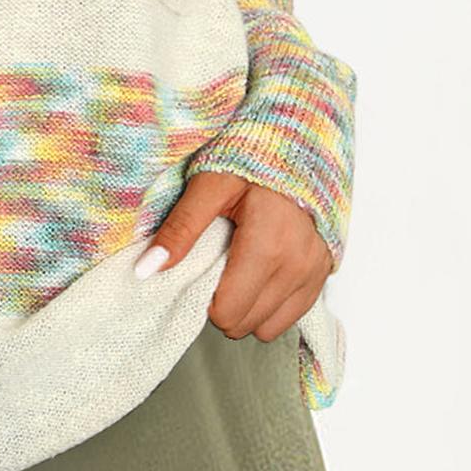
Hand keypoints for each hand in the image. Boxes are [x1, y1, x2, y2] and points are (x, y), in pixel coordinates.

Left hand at [134, 170, 331, 341]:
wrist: (299, 142)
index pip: (227, 311)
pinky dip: (271, 307)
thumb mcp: (209, 186)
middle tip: (215, 269)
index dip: (203, 298)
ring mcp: (314, 271)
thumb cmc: (252, 159)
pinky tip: (259, 277)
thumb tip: (146, 269)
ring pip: (268, 328)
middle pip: (245, 324)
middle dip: (223, 305)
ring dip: (247, 310)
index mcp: (267, 244)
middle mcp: (297, 264)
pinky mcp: (324, 272)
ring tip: (237, 272)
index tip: (199, 271)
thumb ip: (180, 229)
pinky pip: (293, 316)